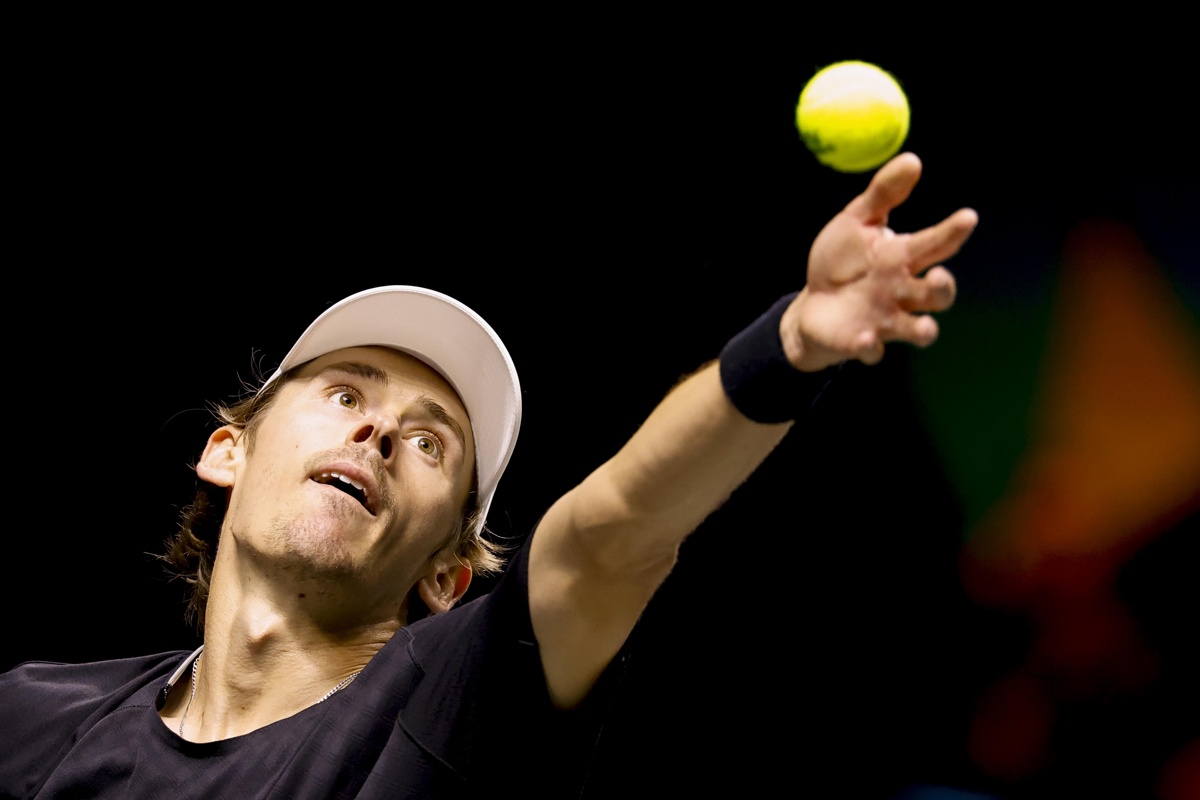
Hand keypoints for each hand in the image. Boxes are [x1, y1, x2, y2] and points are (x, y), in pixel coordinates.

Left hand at [782, 152, 978, 369]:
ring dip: (922, 328)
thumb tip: (913, 159)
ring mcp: (885, 320)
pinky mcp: (861, 343)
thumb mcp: (857, 221)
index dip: (953, 232)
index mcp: (904, 258)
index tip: (967, 217)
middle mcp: (903, 292)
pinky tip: (865, 339)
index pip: (936, 244)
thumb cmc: (841, 261)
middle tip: (938, 276)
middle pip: (937, 294)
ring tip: (924, 327)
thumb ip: (884, 193)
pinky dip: (871, 347)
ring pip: (918, 329)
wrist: (813, 304)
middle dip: (943, 288)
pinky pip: (872, 349)